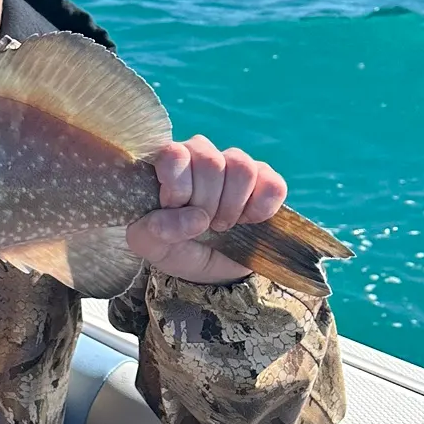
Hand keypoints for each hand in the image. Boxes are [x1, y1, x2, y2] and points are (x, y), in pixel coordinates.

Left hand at [125, 136, 288, 284]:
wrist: (208, 269)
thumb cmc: (173, 246)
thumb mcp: (150, 244)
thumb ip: (155, 230)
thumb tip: (194, 218)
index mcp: (167, 162)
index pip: (174, 154)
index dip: (178, 186)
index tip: (175, 207)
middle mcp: (201, 153)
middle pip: (211, 163)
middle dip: (206, 204)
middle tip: (201, 223)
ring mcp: (236, 164)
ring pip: (242, 169)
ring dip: (231, 207)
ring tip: (220, 223)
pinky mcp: (267, 180)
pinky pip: (273, 185)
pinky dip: (261, 209)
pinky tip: (248, 220)